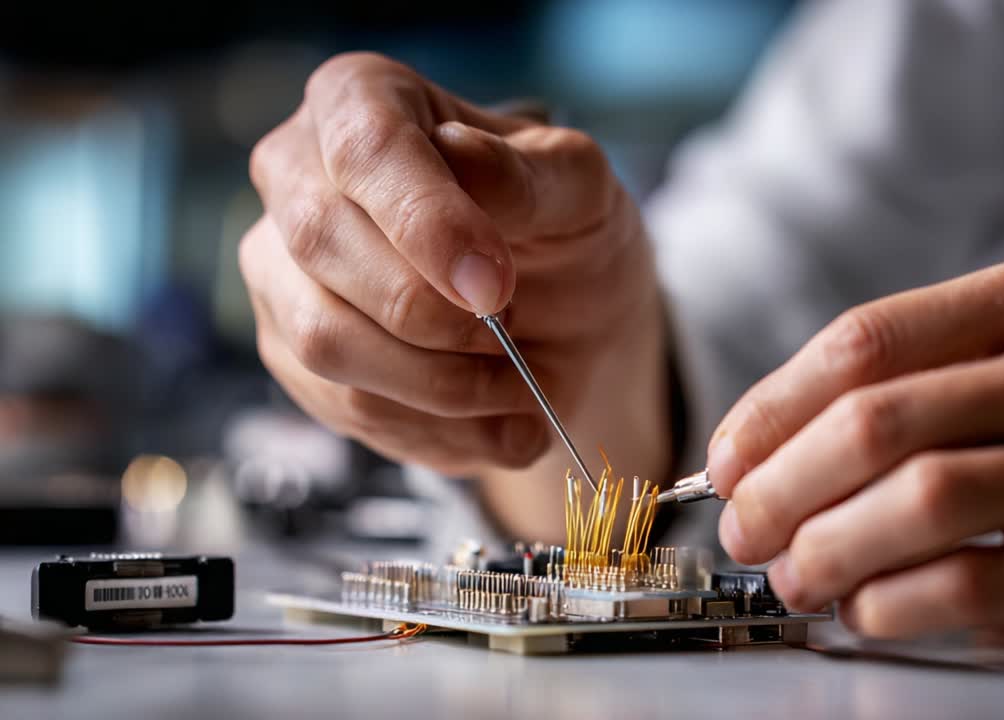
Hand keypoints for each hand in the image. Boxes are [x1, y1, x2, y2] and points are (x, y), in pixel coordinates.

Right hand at [241, 53, 666, 490]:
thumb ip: (527, 173)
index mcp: (362, 99)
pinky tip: (501, 423)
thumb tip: (459, 156)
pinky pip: (348, 408)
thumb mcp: (577, 189)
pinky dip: (440, 430)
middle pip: (321, 242)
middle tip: (515, 332)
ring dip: (441, 385)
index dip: (426, 221)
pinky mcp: (293, 353)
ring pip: (326, 341)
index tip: (495, 286)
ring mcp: (281, 269)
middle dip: (434, 313)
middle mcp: (297, 175)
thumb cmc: (561, 228)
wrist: (565, 314)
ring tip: (521, 387)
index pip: (366, 147)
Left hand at [709, 259, 1003, 663]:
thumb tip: (763, 446)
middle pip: (881, 422)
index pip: (864, 343)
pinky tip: (864, 610)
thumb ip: (912, 380)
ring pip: (927, 501)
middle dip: (784, 486)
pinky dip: (897, 604)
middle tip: (743, 527)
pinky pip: (981, 585)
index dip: (772, 408)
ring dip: (831, 548)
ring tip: (792, 574)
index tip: (725, 459)